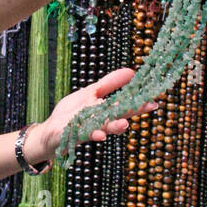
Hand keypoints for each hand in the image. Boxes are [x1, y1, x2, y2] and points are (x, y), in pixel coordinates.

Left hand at [30, 68, 158, 158]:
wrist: (50, 131)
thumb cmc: (72, 113)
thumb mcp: (90, 93)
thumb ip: (109, 84)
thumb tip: (131, 71)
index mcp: (105, 110)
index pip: (124, 104)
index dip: (139, 101)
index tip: (156, 98)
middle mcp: (99, 121)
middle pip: (118, 115)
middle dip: (133, 111)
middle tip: (151, 106)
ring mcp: (86, 128)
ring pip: (103, 127)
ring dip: (114, 126)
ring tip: (125, 124)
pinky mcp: (72, 134)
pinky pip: (83, 134)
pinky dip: (92, 135)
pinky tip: (100, 135)